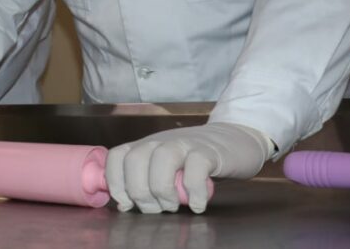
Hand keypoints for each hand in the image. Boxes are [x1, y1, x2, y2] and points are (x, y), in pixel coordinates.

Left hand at [105, 122, 272, 213]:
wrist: (233, 140)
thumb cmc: (193, 160)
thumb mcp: (163, 166)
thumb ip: (144, 181)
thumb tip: (125, 205)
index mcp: (145, 145)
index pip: (117, 156)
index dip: (116, 182)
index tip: (127, 204)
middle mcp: (160, 141)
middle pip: (135, 161)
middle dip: (140, 192)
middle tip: (155, 209)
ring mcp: (184, 144)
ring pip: (162, 160)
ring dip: (163, 190)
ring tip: (172, 206)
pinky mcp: (209, 151)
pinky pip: (196, 169)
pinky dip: (194, 192)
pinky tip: (197, 205)